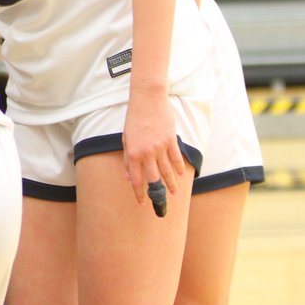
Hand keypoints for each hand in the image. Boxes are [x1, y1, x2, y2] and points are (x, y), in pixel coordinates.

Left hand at [121, 90, 183, 208]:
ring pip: (167, 172)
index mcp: (133, 153)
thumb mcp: (125, 139)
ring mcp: (160, 147)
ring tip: (174, 194)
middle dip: (157, 194)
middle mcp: (146, 153)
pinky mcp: (171, 141)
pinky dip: (178, 169)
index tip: (142, 203)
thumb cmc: (134, 119)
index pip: (136, 180)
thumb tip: (129, 177)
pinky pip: (176, 159)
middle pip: (154, 180)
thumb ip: (128, 159)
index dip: (139, 194)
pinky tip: (179, 176)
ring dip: (171, 185)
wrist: (147, 100)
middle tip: (161, 205)